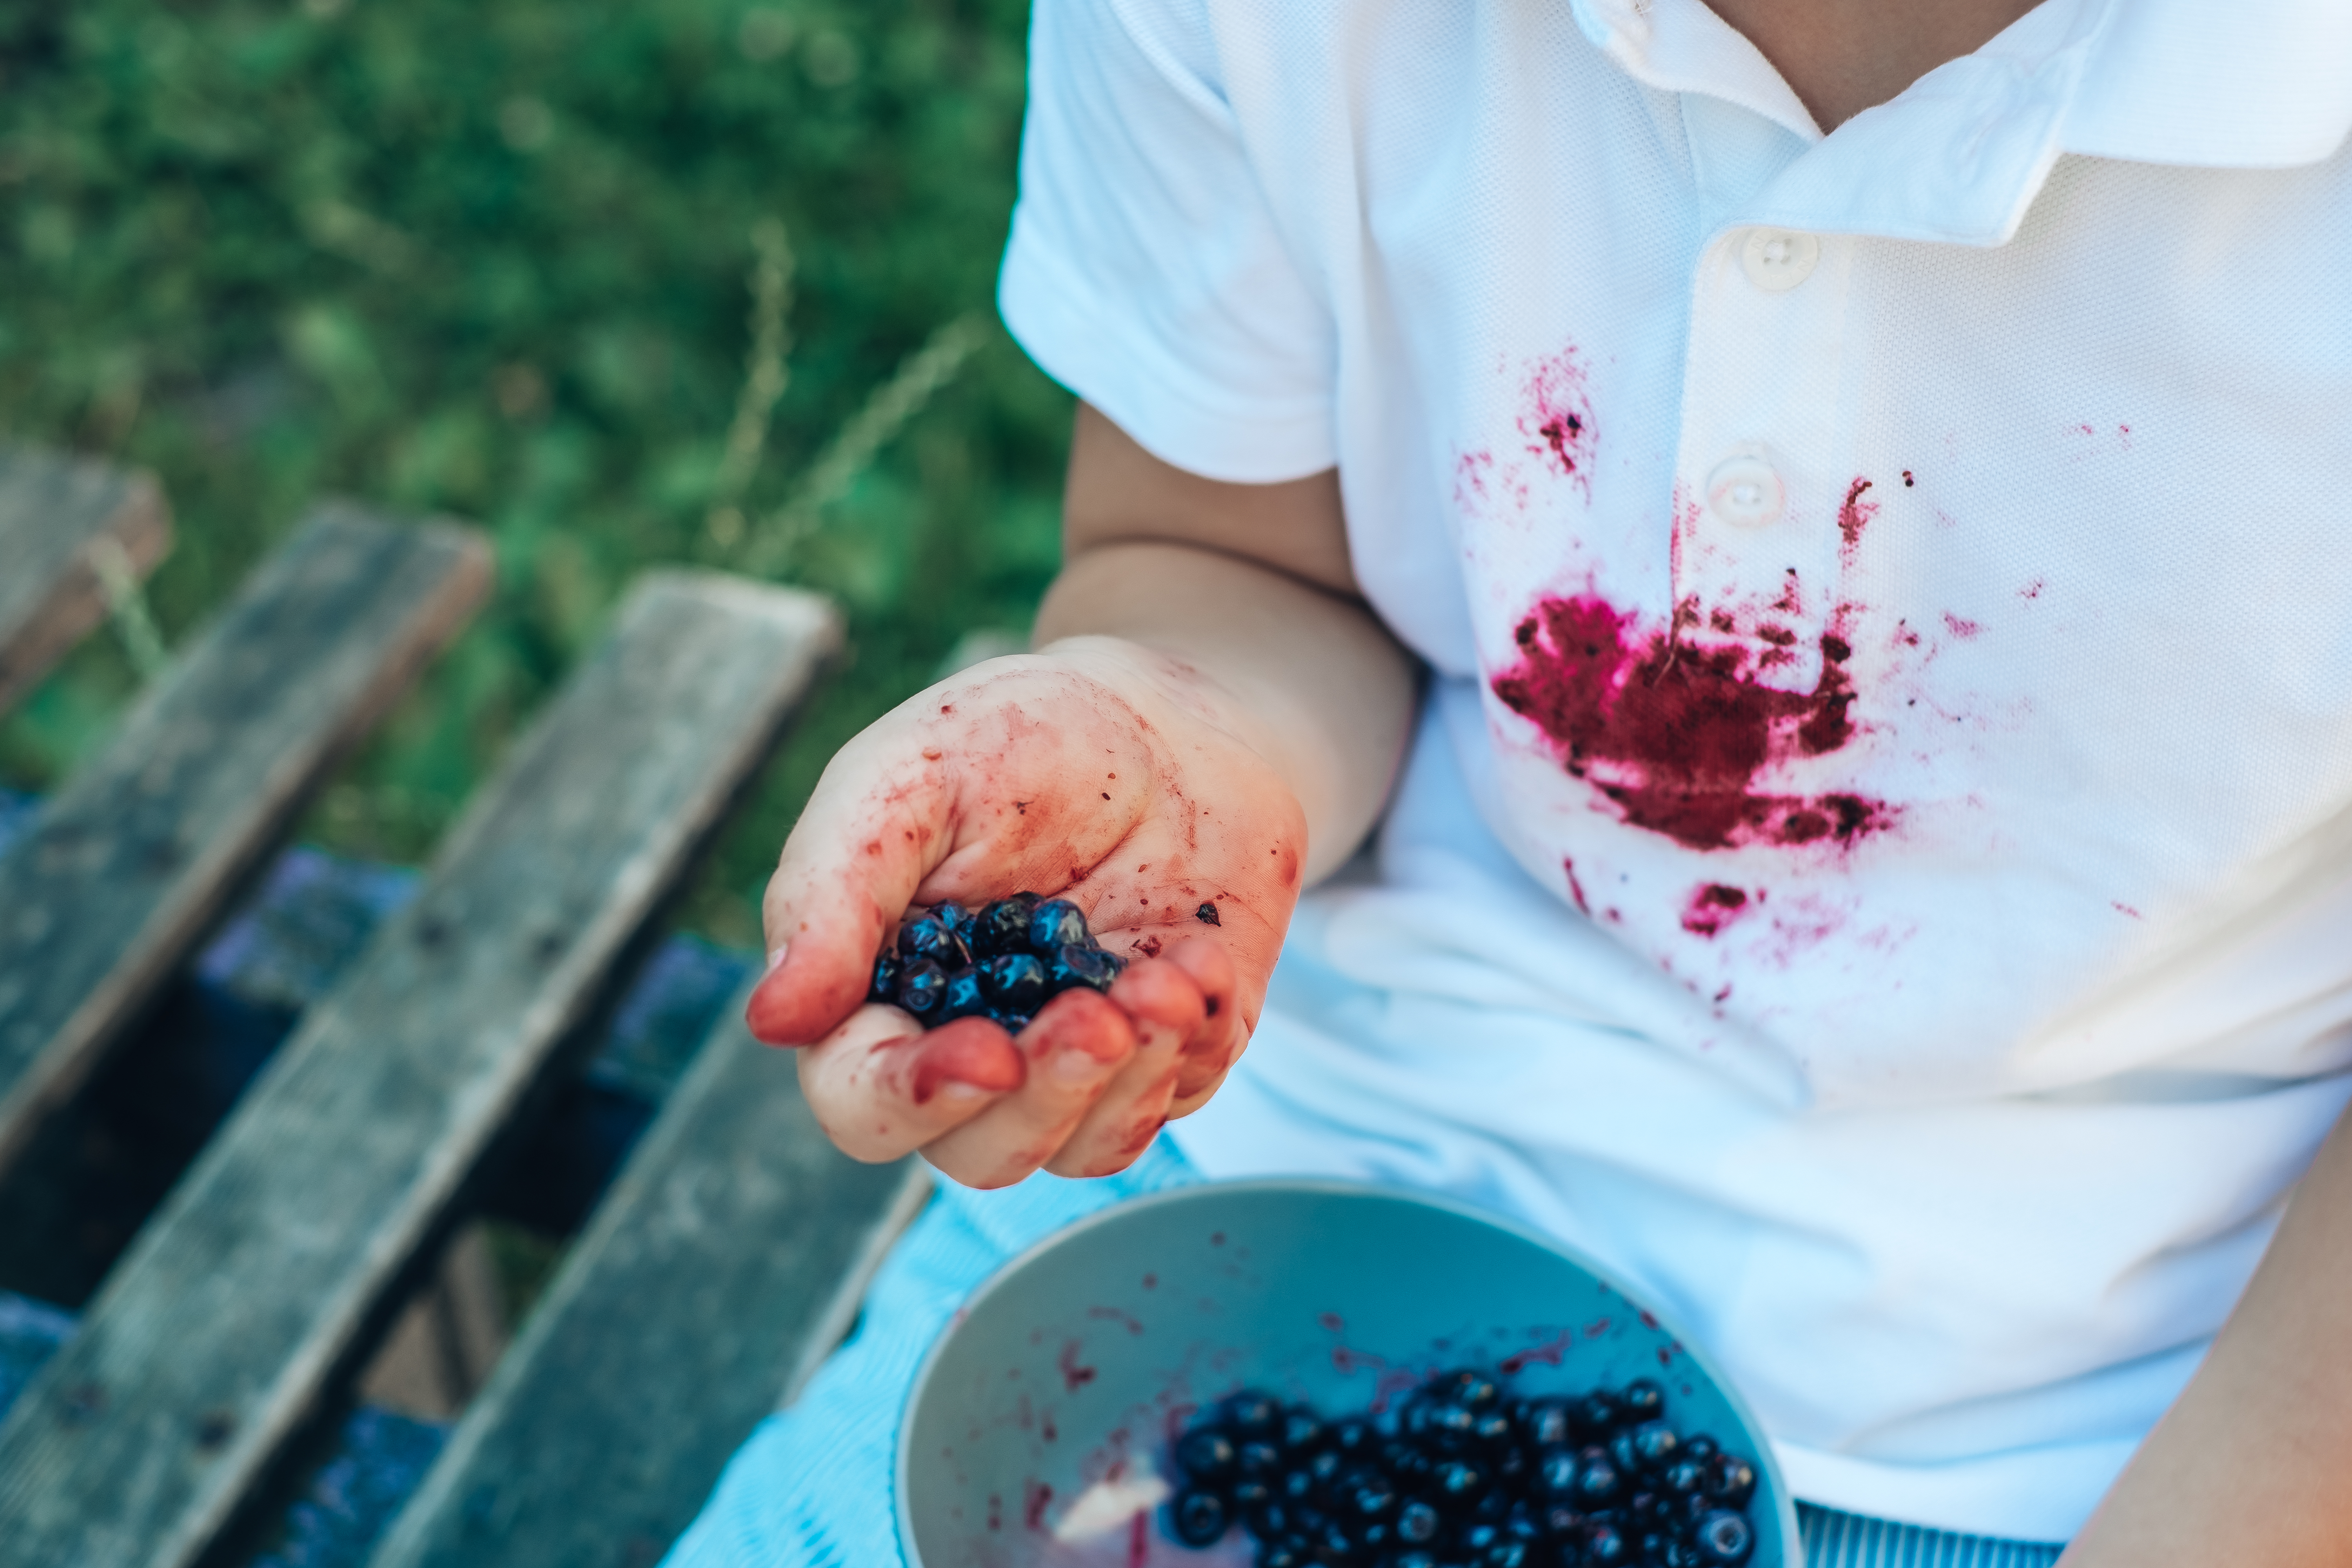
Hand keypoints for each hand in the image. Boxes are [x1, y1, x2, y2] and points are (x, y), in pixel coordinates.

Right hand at [743, 637, 1307, 1187]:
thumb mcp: (904, 777)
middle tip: (1099, 1017)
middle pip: (978, 1151)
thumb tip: (772, 1019)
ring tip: (1167, 978)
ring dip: (1129, 1078)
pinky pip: (1172, 1101)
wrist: (1165, 722)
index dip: (912, 1099)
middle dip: (1044, 1096)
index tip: (986, 1056)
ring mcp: (1069, 1061)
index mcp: (877, 992)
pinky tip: (1198, 960)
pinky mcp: (1161, 1054)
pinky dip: (1190, 1043)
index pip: (862, 1099)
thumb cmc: (1014, 737)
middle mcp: (967, 1045)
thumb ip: (830, 892)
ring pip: (1081, 1147)